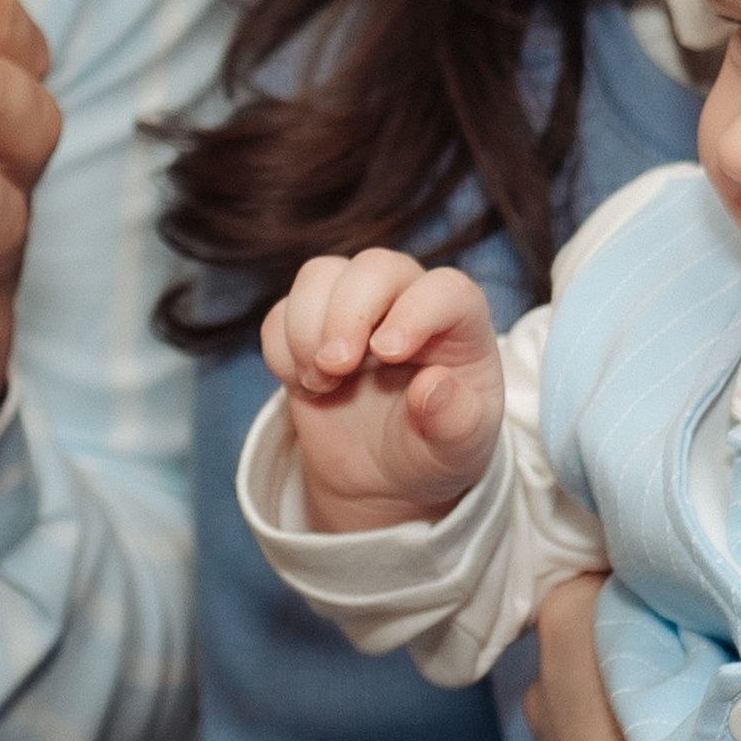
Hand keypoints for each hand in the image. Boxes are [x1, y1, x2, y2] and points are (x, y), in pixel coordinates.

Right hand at [261, 252, 501, 530]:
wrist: (384, 474)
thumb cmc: (434, 449)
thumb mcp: (459, 450)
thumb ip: (456, 421)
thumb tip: (433, 386)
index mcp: (458, 325)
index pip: (444, 290)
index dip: (415, 311)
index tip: (389, 354)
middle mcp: (407, 302)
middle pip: (375, 267)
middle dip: (348, 313)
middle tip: (337, 367)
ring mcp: (356, 310)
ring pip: (321, 275)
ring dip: (306, 327)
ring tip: (320, 383)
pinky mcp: (311, 325)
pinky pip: (281, 312)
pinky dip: (281, 348)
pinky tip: (303, 386)